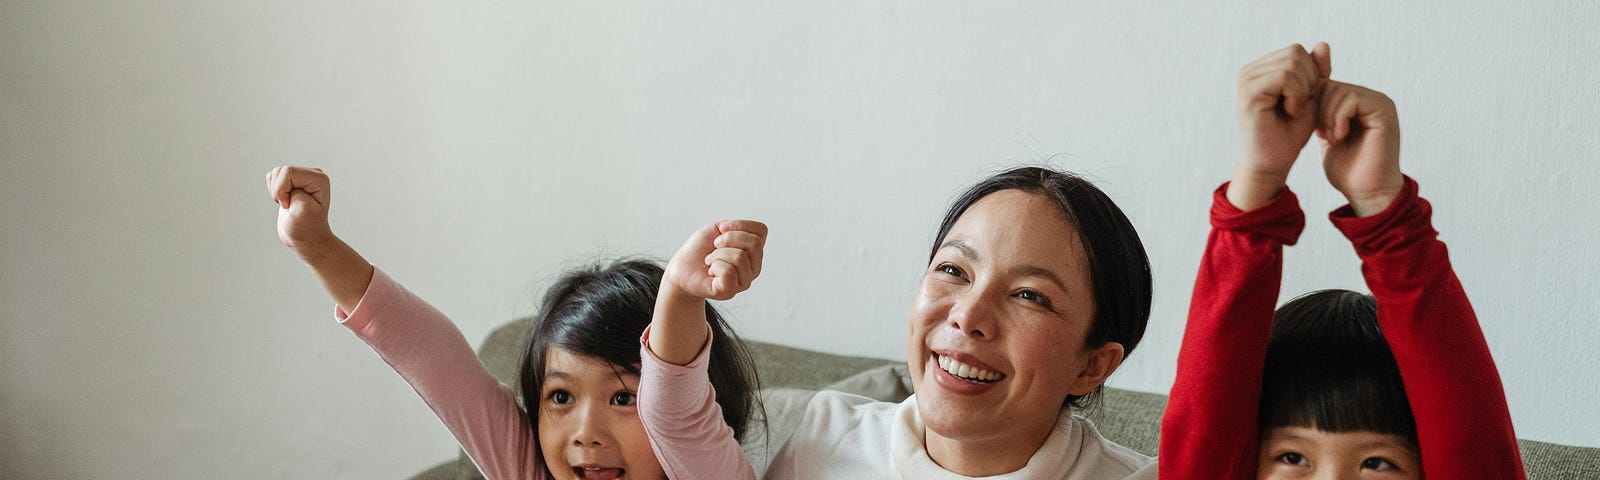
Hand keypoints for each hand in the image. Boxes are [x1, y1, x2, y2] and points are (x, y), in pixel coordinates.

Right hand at [266, 165, 335, 251]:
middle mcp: (313, 174)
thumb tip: (290, 182)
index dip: (282, 190)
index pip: (288, 172)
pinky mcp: (292, 182)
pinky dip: (274, 191)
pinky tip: (285, 201)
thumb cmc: (306, 228)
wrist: (306, 239)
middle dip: (278, 190)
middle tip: (288, 206)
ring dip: (275, 191)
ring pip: (275, 173)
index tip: (289, 206)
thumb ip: (296, 193)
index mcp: (319, 179)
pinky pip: (273, 178)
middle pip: (280, 171)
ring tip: (287, 204)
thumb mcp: (302, 211)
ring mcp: (302, 177)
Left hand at [663, 220, 767, 300]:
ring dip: (717, 254)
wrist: (682, 267)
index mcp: (755, 252)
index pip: (761, 231)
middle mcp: (754, 268)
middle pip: (754, 243)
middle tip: (715, 248)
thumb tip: (746, 239)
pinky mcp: (729, 292)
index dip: (738, 226)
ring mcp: (744, 282)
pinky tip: (710, 271)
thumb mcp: (719, 228)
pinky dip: (714, 266)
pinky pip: (729, 272)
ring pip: (740, 257)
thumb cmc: (701, 248)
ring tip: (710, 261)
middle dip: (728, 239)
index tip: (721, 233)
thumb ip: (738, 228)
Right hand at [1231, 42, 1331, 209]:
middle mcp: (1249, 70)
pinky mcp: (1248, 91)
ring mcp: (1246, 79)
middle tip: (1300, 106)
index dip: (1312, 74)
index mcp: (1261, 69)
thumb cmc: (1289, 134)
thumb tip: (1323, 44)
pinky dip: (1296, 95)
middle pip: (1296, 53)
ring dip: (1303, 90)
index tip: (1305, 100)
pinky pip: (1285, 77)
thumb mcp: (1311, 96)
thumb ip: (1317, 71)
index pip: (1298, 51)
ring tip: (1293, 110)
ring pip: (1292, 63)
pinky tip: (1289, 111)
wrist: (1273, 163)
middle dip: (1309, 80)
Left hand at [1316, 80, 1402, 216]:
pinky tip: (1340, 137)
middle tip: (1323, 135)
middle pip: (1330, 85)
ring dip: (1327, 117)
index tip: (1315, 129)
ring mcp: (1380, 103)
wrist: (1367, 193)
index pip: (1326, 85)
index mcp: (1359, 103)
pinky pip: (1352, 99)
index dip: (1312, 105)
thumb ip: (1322, 114)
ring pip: (1339, 90)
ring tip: (1333, 139)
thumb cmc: (1348, 170)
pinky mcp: (1384, 111)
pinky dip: (1338, 118)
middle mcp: (1372, 99)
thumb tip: (1306, 93)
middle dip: (1318, 110)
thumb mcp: (1327, 135)